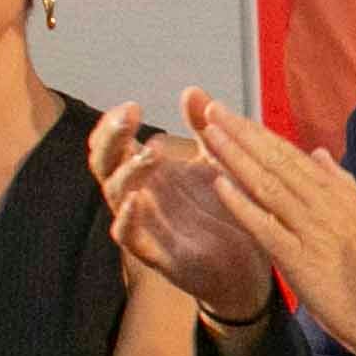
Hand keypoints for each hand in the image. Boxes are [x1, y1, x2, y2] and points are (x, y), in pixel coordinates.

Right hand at [93, 100, 277, 321]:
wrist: (250, 265)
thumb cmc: (224, 212)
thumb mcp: (217, 163)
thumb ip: (204, 129)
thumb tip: (191, 90)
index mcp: (150, 172)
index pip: (115, 144)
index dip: (114, 125)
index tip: (132, 106)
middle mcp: (140, 195)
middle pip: (105, 163)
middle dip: (111, 138)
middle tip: (130, 117)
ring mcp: (145, 224)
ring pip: (115, 195)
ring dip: (128, 172)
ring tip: (151, 153)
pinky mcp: (155, 254)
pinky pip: (127, 237)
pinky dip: (126, 219)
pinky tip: (134, 201)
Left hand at [183, 89, 355, 355]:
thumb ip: (339, 184)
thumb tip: (319, 153)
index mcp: (338, 194)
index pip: (291, 156)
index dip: (259, 134)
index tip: (231, 113)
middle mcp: (326, 204)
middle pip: (277, 162)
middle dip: (242, 135)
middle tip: (211, 109)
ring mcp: (314, 230)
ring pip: (269, 186)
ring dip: (236, 158)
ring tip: (209, 135)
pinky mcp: (302, 260)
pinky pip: (267, 227)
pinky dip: (243, 204)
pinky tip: (220, 185)